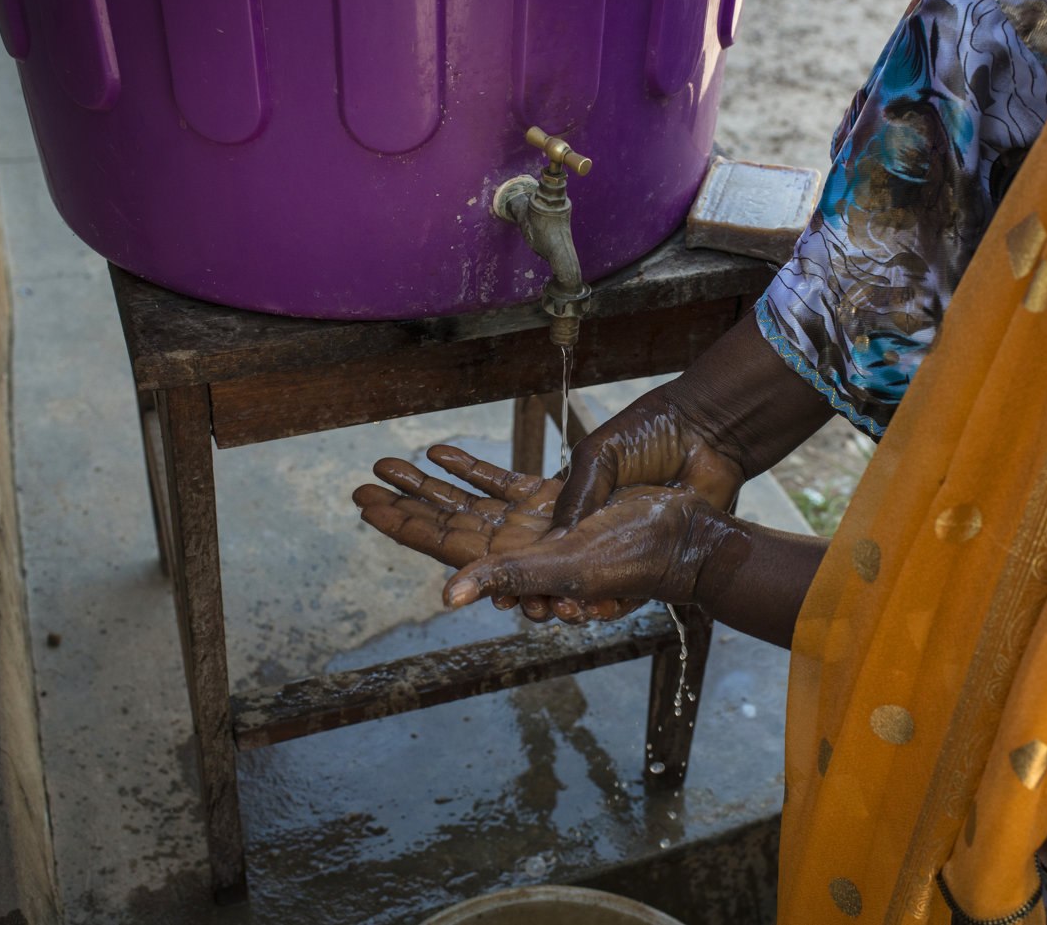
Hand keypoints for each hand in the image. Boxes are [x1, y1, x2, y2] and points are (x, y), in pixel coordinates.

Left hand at [352, 445, 727, 612]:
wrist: (684, 539)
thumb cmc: (633, 561)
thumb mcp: (565, 569)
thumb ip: (508, 577)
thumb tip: (447, 595)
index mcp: (510, 561)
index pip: (440, 542)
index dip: (401, 524)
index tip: (364, 504)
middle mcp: (515, 544)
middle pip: (443, 521)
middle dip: (404, 502)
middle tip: (362, 483)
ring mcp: (533, 521)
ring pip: (466, 499)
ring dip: (429, 481)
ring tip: (392, 461)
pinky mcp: (556, 498)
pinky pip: (503, 480)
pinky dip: (472, 468)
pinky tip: (444, 451)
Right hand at [506, 317, 832, 622]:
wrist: (707, 435)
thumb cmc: (650, 435)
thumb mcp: (601, 455)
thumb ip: (576, 494)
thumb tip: (554, 542)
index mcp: (574, 501)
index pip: (537, 541)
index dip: (515, 562)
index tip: (497, 581)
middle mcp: (594, 530)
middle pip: (557, 573)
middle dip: (539, 593)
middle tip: (529, 606)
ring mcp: (623, 550)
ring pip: (589, 591)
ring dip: (572, 605)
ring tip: (560, 612)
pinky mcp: (652, 564)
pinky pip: (626, 596)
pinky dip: (610, 606)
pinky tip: (597, 608)